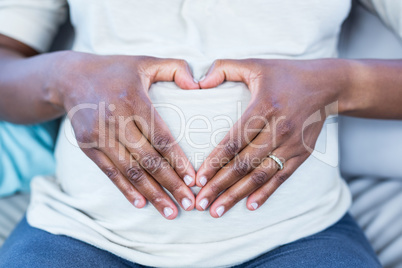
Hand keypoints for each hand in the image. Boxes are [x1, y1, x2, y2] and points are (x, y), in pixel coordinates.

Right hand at [52, 52, 199, 218]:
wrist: (70, 78)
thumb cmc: (116, 70)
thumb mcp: (146, 60)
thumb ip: (176, 67)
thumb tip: (198, 85)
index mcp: (134, 100)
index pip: (161, 137)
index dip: (178, 161)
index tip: (194, 180)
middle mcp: (115, 120)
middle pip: (148, 160)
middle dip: (171, 185)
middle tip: (190, 203)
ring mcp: (98, 135)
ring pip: (130, 171)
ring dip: (152, 194)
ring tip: (170, 212)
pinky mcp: (87, 145)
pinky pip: (109, 172)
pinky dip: (126, 189)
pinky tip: (142, 203)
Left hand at [194, 58, 348, 216]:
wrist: (327, 85)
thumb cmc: (285, 74)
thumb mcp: (255, 64)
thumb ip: (224, 68)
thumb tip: (198, 81)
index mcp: (263, 107)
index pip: (233, 141)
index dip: (214, 162)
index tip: (197, 179)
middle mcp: (278, 129)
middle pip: (243, 164)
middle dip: (219, 186)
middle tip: (199, 203)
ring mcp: (292, 144)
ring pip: (260, 175)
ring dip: (237, 195)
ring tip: (216, 211)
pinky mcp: (301, 154)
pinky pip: (281, 177)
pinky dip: (265, 193)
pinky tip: (249, 206)